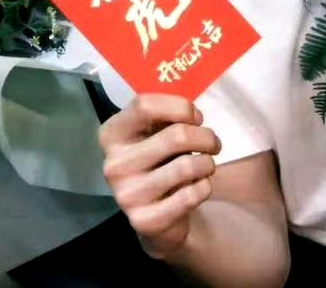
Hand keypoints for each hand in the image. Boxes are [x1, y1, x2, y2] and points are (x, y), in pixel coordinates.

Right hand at [98, 93, 221, 257]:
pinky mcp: (145, 220)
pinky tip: (198, 188)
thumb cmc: (159, 162)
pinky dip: (205, 187)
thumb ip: (165, 116)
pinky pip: (192, 195)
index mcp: (112, 133)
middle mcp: (113, 163)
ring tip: (206, 166)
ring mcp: (126, 194)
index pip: (145, 105)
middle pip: (176, 135)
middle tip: (213, 143)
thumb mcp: (154, 134)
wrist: (156, 216)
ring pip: (188, 166)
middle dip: (206, 137)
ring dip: (207, 164)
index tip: (196, 117)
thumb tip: (192, 110)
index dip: (181, 107)